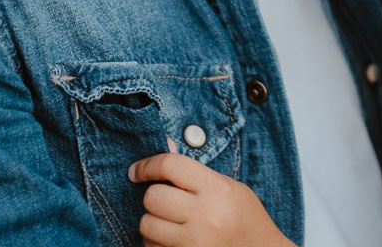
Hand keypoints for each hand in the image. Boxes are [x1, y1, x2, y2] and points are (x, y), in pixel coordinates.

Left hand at [129, 142, 294, 246]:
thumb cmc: (244, 216)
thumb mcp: (226, 186)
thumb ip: (193, 171)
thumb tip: (164, 146)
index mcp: (216, 190)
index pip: (170, 166)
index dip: (148, 165)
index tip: (137, 171)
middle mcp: (205, 216)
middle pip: (153, 197)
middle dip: (154, 197)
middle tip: (165, 200)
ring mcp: (194, 243)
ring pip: (147, 225)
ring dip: (153, 222)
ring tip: (171, 223)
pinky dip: (156, 243)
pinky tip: (174, 240)